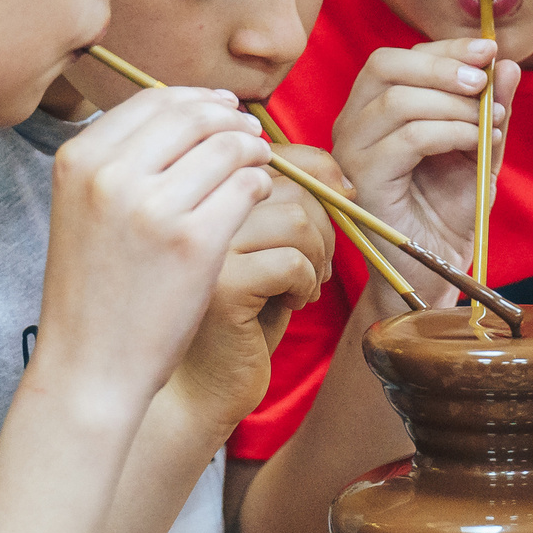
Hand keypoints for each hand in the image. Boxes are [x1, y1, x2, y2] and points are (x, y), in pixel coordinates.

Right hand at [35, 88, 271, 419]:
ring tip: (268, 177)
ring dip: (259, 159)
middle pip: (196, 117)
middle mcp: (110, 175)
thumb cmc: (93, 294)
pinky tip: (264, 208)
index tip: (226, 111)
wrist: (90, 369)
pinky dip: (264, 192)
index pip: (153, 100)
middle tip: (258, 141)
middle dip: (234, 123)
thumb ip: (123, 164)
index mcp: (78, 160)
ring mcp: (153, 207)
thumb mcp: (86, 213)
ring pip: (231, 149)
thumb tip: (187, 113)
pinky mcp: (194, 242)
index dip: (199, 101)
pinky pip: (249, 189)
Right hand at [167, 145, 338, 432]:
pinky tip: (290, 303)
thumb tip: (342, 180)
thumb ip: (284, 202)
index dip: (319, 171)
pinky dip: (307, 283)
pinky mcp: (221, 285)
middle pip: (290, 183)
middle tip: (318, 263)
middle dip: (323, 222)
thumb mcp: (260, 245)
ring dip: (318, 254)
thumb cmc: (235, 310)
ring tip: (303, 284)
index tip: (342, 201)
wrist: (196, 383)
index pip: (271, 150)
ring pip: (296, 219)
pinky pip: (292, 261)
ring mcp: (201, 243)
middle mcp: (190, 205)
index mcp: (196, 186)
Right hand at [330, 39, 517, 298]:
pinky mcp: (363, 182)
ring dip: (455, 105)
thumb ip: (490, 108)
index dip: (445, 47)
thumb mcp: (479, 150)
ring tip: (491, 122)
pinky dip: (450, 132)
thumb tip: (506, 62)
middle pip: (384, 65)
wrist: (437, 270)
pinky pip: (407, 138)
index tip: (489, 51)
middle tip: (484, 82)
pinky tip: (477, 142)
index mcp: (373, 111)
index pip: (400, 58)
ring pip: (398, 100)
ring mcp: (351, 153)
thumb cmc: (450, 213)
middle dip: (443, 64)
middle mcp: (353, 125)